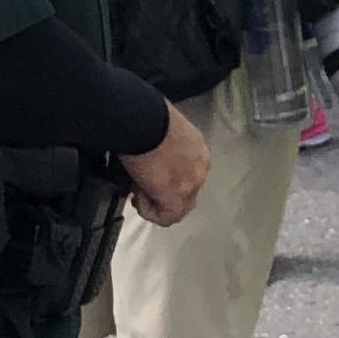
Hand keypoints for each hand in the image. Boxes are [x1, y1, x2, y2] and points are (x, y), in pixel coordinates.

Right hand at [121, 101, 209, 228]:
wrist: (143, 123)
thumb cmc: (148, 120)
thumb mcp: (163, 132)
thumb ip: (164, 147)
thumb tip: (151, 154)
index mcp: (199, 150)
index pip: (188, 174)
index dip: (167, 179)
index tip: (149, 174)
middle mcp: (201, 168)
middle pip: (186, 193)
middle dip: (163, 194)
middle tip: (141, 187)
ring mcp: (192, 184)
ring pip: (178, 207)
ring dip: (156, 203)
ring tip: (138, 192)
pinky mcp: (177, 197)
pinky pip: (167, 217)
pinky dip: (150, 212)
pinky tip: (138, 200)